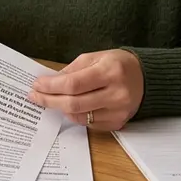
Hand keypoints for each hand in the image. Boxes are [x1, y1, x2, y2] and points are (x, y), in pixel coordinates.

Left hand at [28, 50, 143, 130]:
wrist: (146, 77)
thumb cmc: (118, 64)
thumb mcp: (95, 57)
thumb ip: (72, 70)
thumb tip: (50, 82)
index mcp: (110, 72)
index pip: (74, 84)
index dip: (51, 86)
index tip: (37, 85)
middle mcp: (116, 94)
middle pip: (74, 103)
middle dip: (50, 100)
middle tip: (35, 96)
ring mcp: (118, 111)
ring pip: (79, 116)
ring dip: (60, 109)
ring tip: (50, 100)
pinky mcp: (118, 122)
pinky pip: (88, 123)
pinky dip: (75, 115)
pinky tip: (69, 107)